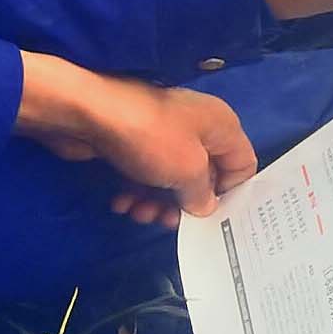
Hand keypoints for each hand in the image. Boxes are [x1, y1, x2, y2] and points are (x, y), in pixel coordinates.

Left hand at [13, 57, 253, 226]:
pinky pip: (146, 175)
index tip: (211, 215)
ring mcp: (164, 136)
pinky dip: (136, 192)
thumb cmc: (151, 139)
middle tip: (166, 220)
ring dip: (156, 203)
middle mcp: (197, 128)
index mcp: (221, 126)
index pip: (243, 164)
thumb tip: (205, 206)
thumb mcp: (188, 171)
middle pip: (203, 177)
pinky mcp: (136, 144)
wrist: (90, 113)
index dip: (230, 193)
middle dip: (184, 204)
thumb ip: (203, 195)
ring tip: (138, 212)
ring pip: (171, 181)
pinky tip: (121, 203)